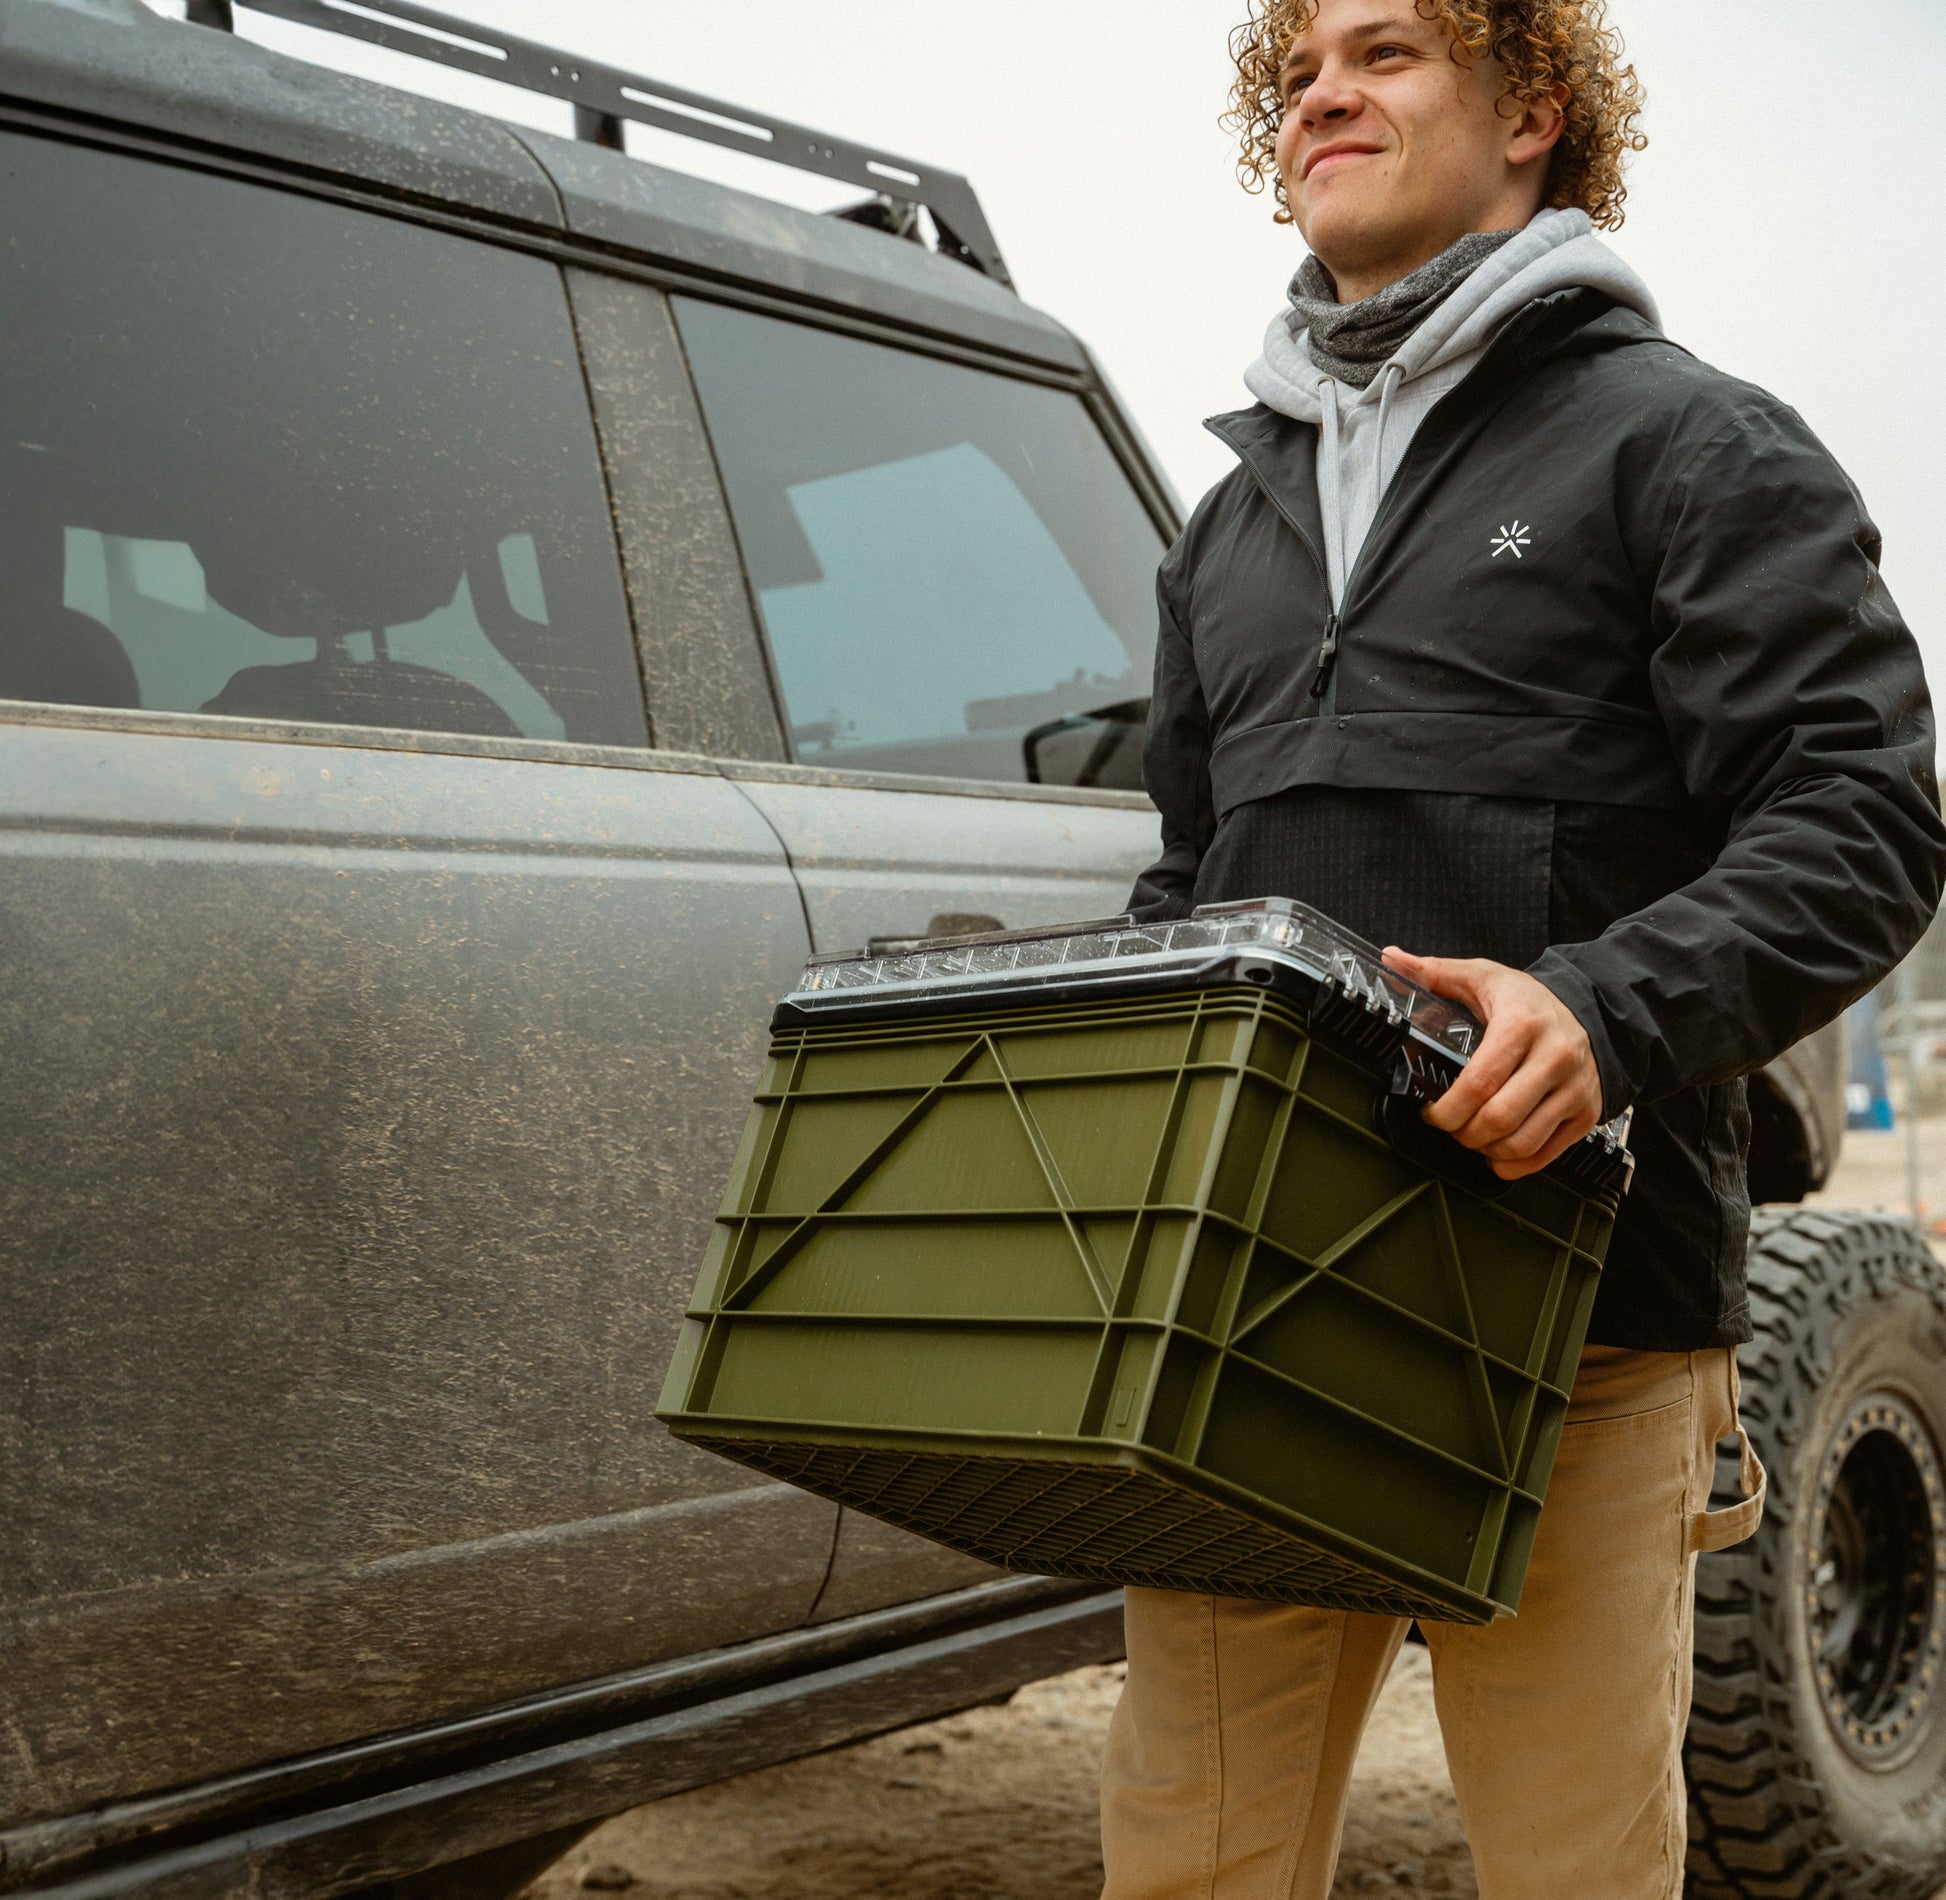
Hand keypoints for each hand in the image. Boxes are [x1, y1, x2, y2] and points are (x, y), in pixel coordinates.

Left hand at [1382, 949, 1603, 1181]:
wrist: (1592, 1012)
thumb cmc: (1528, 1000)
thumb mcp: (1483, 977)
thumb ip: (1435, 971)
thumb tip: (1392, 958)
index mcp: (1522, 1025)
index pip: (1478, 1083)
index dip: (1447, 1109)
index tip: (1431, 1110)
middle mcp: (1555, 1058)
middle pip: (1498, 1119)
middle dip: (1462, 1133)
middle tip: (1449, 1125)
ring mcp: (1575, 1089)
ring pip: (1521, 1143)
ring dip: (1485, 1150)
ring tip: (1472, 1135)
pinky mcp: (1586, 1114)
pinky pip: (1545, 1156)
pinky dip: (1514, 1165)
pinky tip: (1497, 1152)